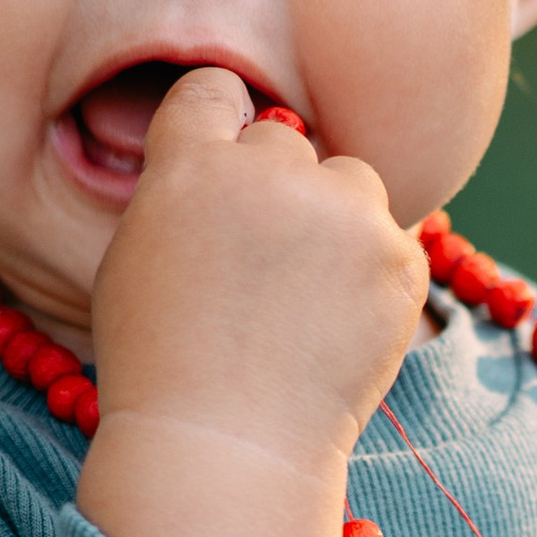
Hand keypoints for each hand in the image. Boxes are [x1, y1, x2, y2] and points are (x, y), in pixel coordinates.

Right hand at [88, 70, 429, 479]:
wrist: (227, 445)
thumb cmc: (164, 364)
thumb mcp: (137, 257)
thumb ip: (184, 190)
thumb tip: (233, 153)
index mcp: (190, 164)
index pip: (213, 91)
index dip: (218, 126)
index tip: (224, 168)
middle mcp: (268, 171)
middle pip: (285, 145)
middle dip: (276, 193)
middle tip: (261, 271)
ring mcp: (341, 213)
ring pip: (349, 182)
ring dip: (334, 221)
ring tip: (303, 300)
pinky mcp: (399, 256)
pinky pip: (390, 239)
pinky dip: (371, 275)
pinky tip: (335, 327)